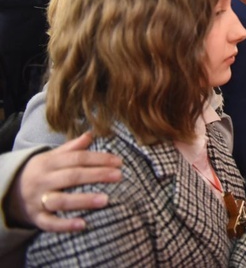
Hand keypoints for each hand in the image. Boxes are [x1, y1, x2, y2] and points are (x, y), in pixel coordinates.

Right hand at [7, 132, 121, 231]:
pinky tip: (83, 224)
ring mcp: (39, 200)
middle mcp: (43, 180)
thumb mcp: (51, 157)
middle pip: (72, 176)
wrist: (9, 192)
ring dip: (83, 200)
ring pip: (61, 200)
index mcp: (49, 163)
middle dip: (97, 175)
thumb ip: (71, 148)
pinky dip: (65, 225)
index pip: (77, 158)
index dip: (99, 159)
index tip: (119, 162)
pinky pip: (50, 223)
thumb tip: (91, 134)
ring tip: (106, 200)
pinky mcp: (36, 218)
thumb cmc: (40, 173)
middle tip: (119, 176)